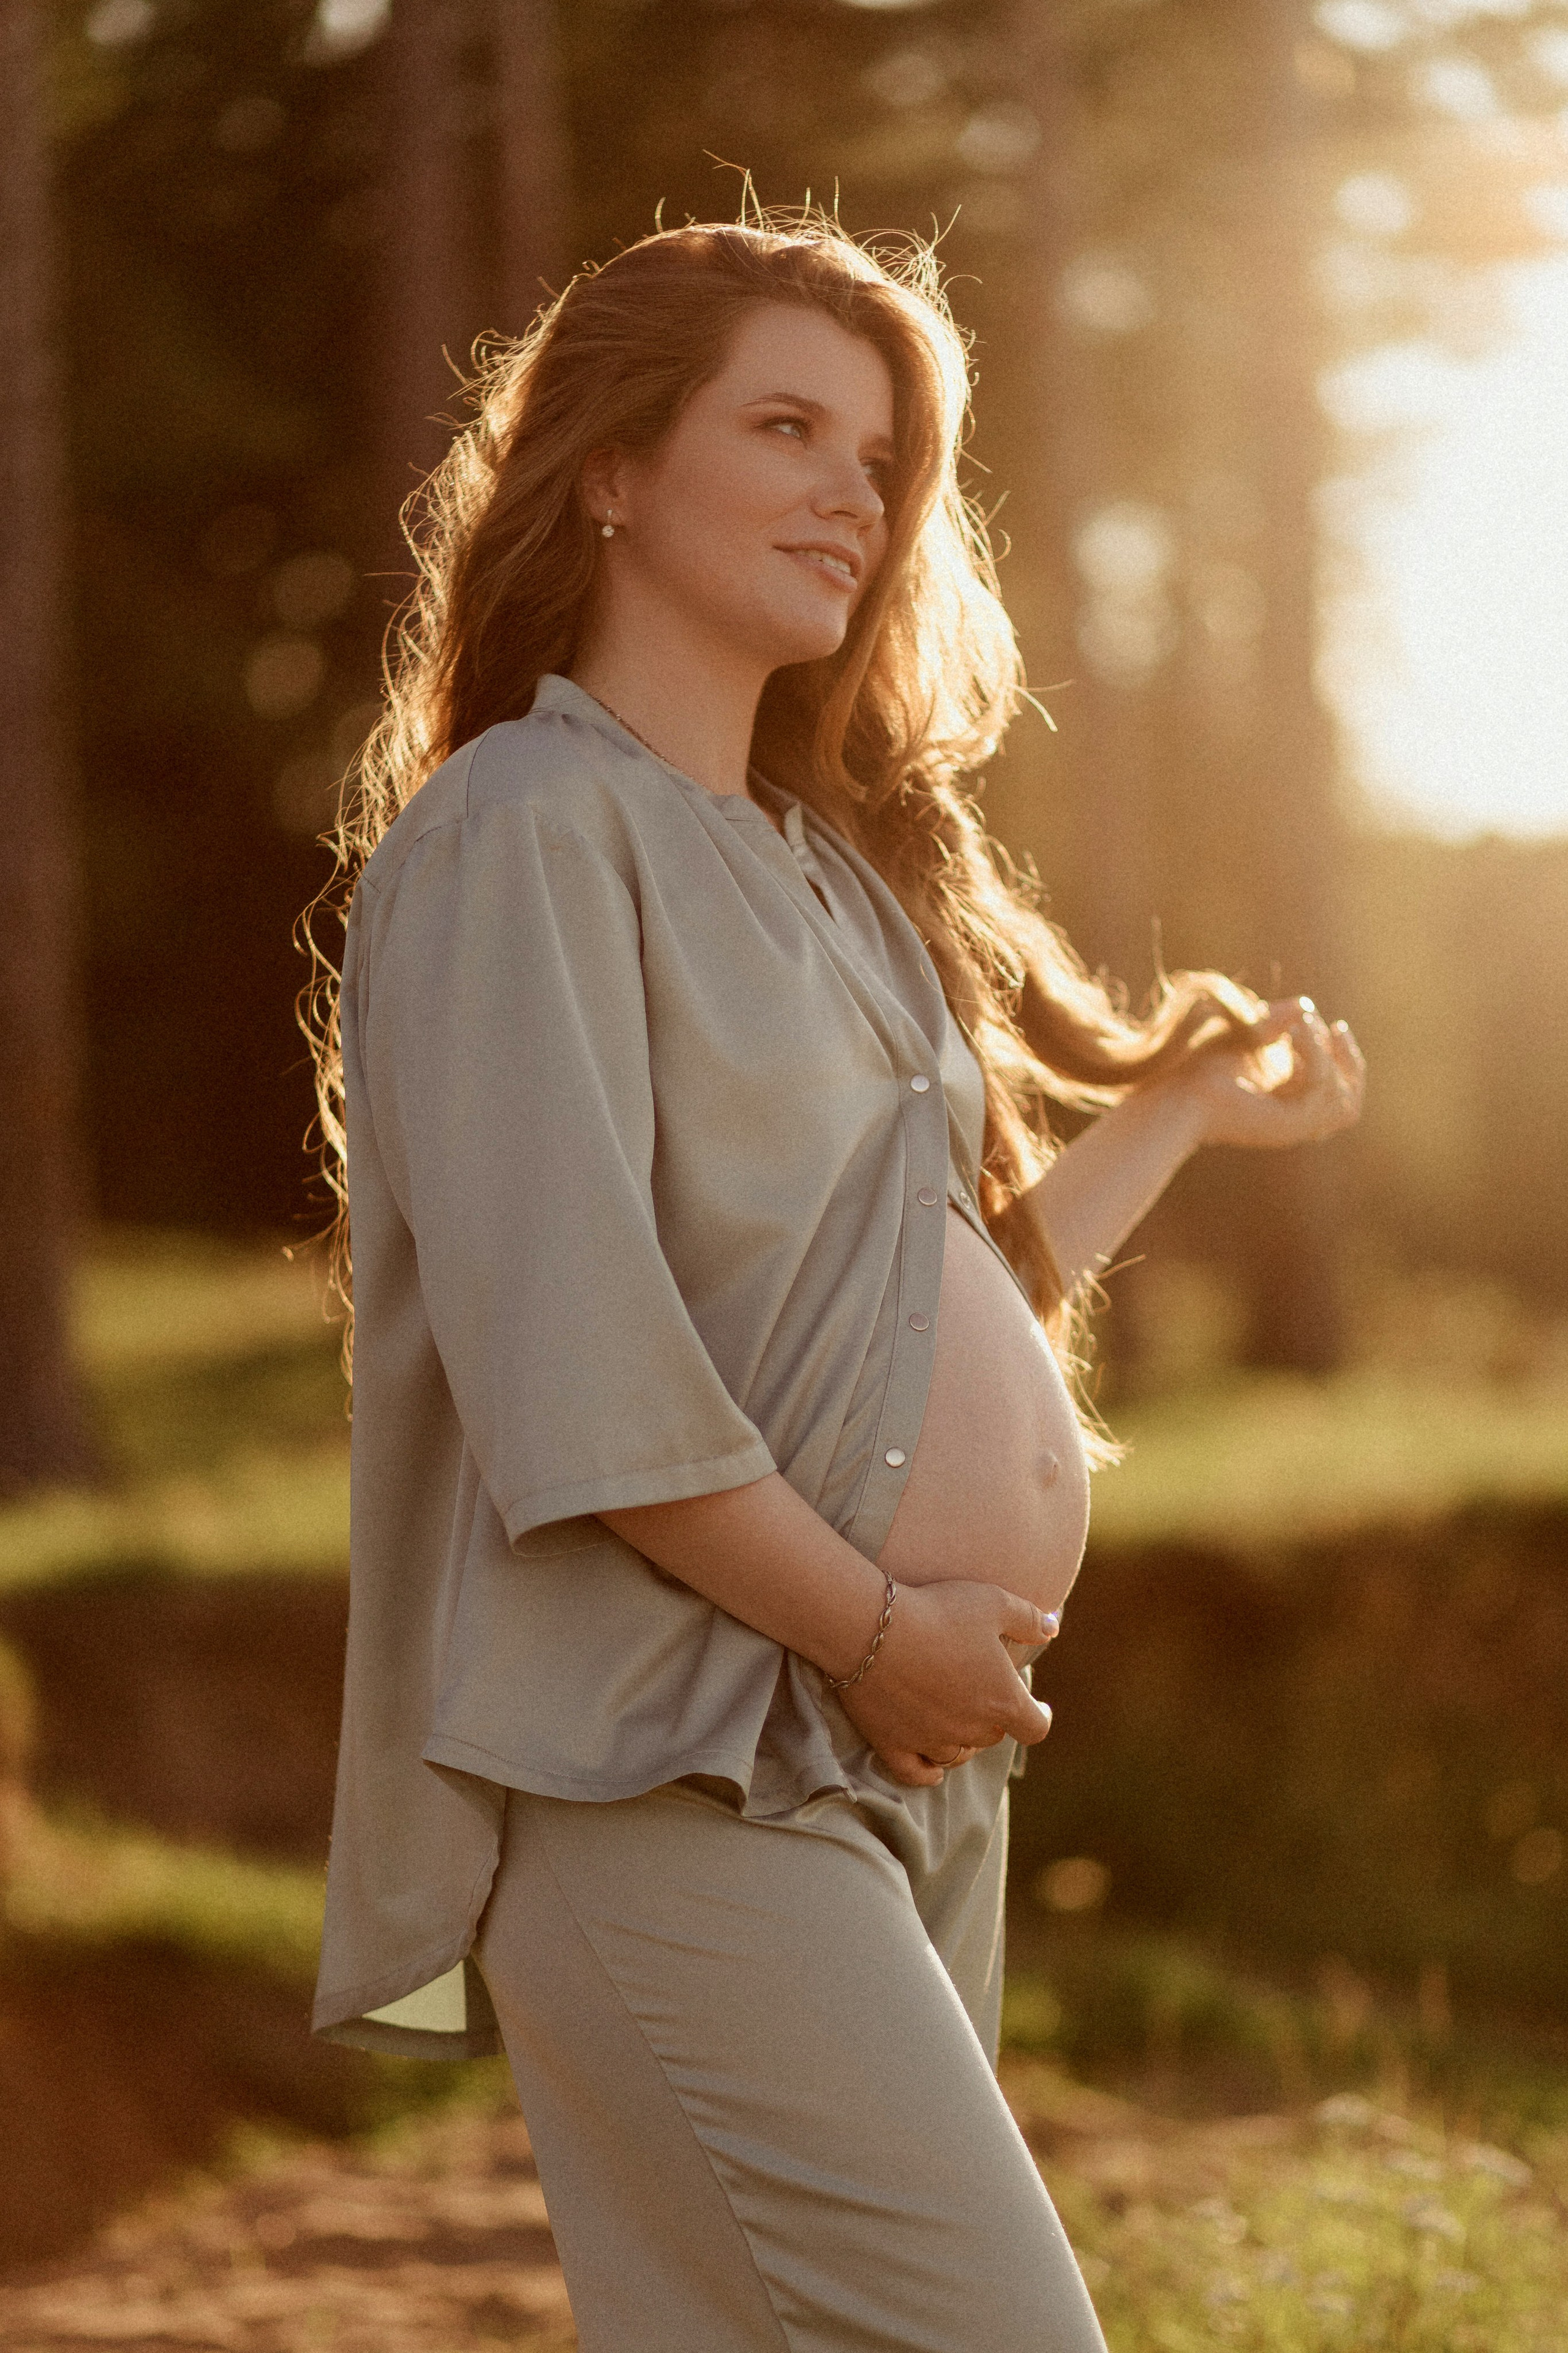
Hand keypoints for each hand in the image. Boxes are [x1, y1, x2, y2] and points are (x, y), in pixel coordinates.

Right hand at [833, 1580, 1055, 1788]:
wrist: (871, 1628)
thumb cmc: (937, 1611)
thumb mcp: (993, 1602)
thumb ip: (1029, 1619)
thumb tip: (1053, 1628)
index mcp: (1001, 1699)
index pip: (1035, 1727)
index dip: (1040, 1717)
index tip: (1039, 1708)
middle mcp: (970, 1729)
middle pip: (993, 1736)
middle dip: (994, 1717)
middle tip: (982, 1692)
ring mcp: (930, 1741)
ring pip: (957, 1756)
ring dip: (963, 1742)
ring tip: (957, 1721)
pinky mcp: (892, 1745)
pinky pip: (915, 1773)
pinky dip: (927, 1772)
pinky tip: (932, 1768)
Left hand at [1181, 997, 1364, 1151]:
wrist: (1175, 1093)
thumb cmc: (1199, 1067)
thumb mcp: (1246, 1037)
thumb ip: (1275, 1024)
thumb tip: (1301, 1004)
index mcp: (1287, 1108)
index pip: (1340, 1094)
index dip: (1347, 1061)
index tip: (1335, 1025)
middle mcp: (1294, 1124)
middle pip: (1350, 1105)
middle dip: (1348, 1061)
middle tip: (1333, 1027)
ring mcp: (1293, 1129)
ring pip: (1342, 1097)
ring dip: (1327, 1053)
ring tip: (1301, 1025)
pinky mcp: (1289, 1126)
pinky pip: (1321, 1090)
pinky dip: (1314, 1056)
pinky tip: (1295, 1031)